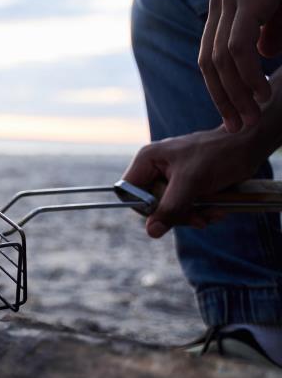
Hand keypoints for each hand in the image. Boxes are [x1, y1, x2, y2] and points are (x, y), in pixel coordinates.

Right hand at [121, 128, 260, 237]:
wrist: (248, 146)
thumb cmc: (219, 155)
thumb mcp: (192, 182)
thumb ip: (169, 207)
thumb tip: (151, 231)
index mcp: (147, 160)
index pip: (128, 192)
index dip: (144, 207)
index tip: (166, 213)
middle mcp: (155, 169)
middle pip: (151, 205)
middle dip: (176, 214)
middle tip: (197, 217)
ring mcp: (170, 178)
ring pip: (169, 210)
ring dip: (193, 216)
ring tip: (213, 211)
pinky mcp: (186, 185)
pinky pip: (184, 207)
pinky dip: (201, 212)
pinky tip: (216, 208)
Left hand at [199, 0, 281, 131]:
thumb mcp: (278, 1)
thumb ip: (268, 29)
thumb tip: (263, 56)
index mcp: (222, 5)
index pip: (210, 57)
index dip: (218, 88)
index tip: (232, 113)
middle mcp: (218, 4)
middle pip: (208, 65)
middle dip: (222, 99)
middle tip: (237, 127)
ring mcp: (228, 1)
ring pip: (220, 62)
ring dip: (236, 94)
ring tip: (251, 117)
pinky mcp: (244, 0)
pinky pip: (236, 48)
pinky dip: (246, 75)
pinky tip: (260, 93)